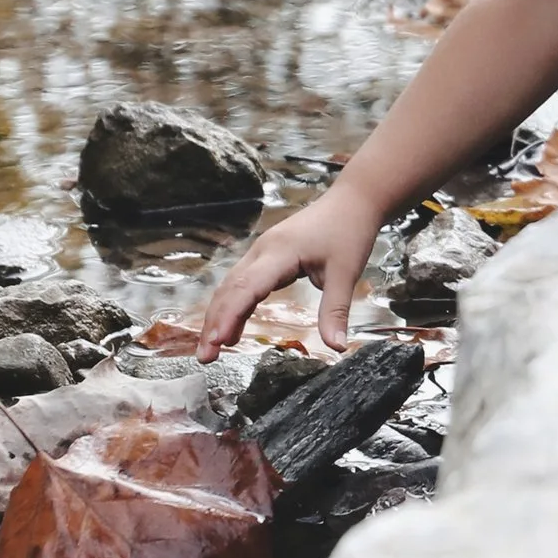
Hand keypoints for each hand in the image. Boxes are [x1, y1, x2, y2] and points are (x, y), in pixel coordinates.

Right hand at [196, 179, 386, 360]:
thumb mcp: (346, 273)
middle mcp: (262, 251)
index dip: (229, 315)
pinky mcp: (266, 257)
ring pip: (231, 287)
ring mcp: (262, 253)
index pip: (247, 287)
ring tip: (210, 350)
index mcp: (279, 252)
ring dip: (218, 317)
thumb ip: (335, 311)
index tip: (217, 341)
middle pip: (230, 289)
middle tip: (205, 357)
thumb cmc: (348, 231)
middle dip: (213, 323)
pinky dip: (233, 307)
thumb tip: (337, 347)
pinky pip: (242, 284)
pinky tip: (231, 331)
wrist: (352, 201)